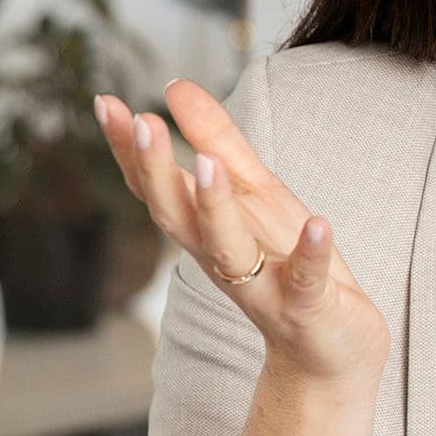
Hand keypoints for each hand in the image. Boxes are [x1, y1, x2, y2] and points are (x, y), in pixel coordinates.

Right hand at [93, 80, 388, 390]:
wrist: (328, 350)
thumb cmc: (285, 263)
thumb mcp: (255, 192)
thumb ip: (217, 140)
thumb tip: (175, 84)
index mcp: (204, 229)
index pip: (156, 188)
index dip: (130, 150)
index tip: (107, 104)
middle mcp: (221, 259)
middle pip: (178, 217)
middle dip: (157, 172)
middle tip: (143, 122)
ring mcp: (263, 285)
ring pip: (229, 248)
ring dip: (216, 208)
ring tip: (207, 164)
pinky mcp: (307, 307)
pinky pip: (306, 281)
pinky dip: (311, 254)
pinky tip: (320, 225)